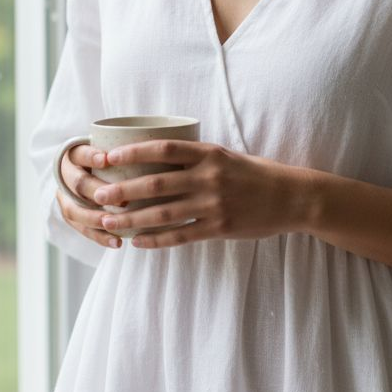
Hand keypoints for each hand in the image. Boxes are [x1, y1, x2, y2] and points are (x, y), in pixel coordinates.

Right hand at [56, 143, 123, 248]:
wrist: (90, 175)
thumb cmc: (112, 161)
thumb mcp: (115, 151)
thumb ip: (127, 151)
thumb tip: (157, 148)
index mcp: (75, 154)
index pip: (79, 153)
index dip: (91, 156)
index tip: (106, 159)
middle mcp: (66, 176)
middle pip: (78, 183)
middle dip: (98, 191)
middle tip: (122, 200)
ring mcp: (65, 198)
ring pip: (74, 210)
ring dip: (96, 218)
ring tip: (114, 223)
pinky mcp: (71, 216)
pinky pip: (81, 229)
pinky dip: (99, 237)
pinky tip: (117, 243)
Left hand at [93, 139, 297, 248]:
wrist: (293, 197)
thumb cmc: (257, 175)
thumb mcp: (227, 157)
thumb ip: (197, 159)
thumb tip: (158, 159)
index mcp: (210, 154)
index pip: (164, 149)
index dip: (133, 152)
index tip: (108, 156)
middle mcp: (210, 177)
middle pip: (157, 183)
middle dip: (123, 190)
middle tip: (98, 194)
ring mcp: (215, 204)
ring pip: (164, 213)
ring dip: (132, 218)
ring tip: (108, 221)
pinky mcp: (220, 228)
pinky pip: (181, 235)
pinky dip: (157, 239)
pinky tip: (139, 242)